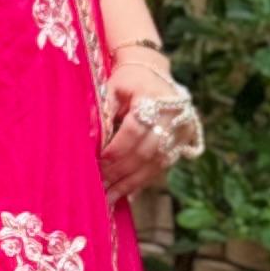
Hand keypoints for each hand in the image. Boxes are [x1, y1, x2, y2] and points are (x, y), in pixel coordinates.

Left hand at [101, 45, 199, 208]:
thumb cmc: (127, 80)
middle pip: (146, 150)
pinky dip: (140, 181)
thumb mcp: (111, 88)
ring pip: (155, 163)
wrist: (154, 73)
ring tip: (109, 196)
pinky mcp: (182, 144)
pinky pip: (160, 167)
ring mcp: (181, 131)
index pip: (135, 129)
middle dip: (121, 170)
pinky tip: (123, 192)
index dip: (117, 148)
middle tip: (100, 185)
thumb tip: (87, 138)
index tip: (99, 162)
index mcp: (153, 97)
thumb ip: (101, 112)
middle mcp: (173, 116)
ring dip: (130, 182)